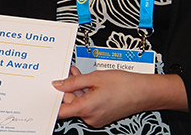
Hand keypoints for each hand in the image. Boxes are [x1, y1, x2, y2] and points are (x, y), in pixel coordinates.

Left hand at [51, 70, 186, 127]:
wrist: (144, 92)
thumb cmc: (125, 84)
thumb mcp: (95, 77)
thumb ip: (73, 81)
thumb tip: (58, 84)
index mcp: (87, 108)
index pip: (61, 111)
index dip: (52, 102)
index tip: (46, 94)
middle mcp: (91, 117)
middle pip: (71, 104)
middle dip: (69, 88)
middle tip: (70, 73)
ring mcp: (97, 118)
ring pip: (80, 103)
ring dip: (78, 89)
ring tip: (79, 74)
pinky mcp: (102, 116)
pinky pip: (88, 105)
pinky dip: (87, 94)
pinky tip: (89, 82)